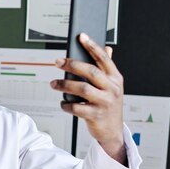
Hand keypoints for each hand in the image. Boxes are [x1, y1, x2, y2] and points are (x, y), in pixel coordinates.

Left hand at [50, 33, 126, 163]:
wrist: (113, 131)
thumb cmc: (108, 105)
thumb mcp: (112, 86)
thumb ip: (107, 69)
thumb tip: (107, 48)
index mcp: (116, 78)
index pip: (103, 59)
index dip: (92, 46)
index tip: (81, 36)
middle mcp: (112, 89)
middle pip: (91, 72)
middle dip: (72, 65)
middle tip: (57, 62)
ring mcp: (104, 103)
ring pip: (82, 89)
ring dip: (64, 85)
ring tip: (53, 83)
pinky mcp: (95, 116)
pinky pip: (76, 108)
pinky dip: (66, 104)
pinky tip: (62, 103)